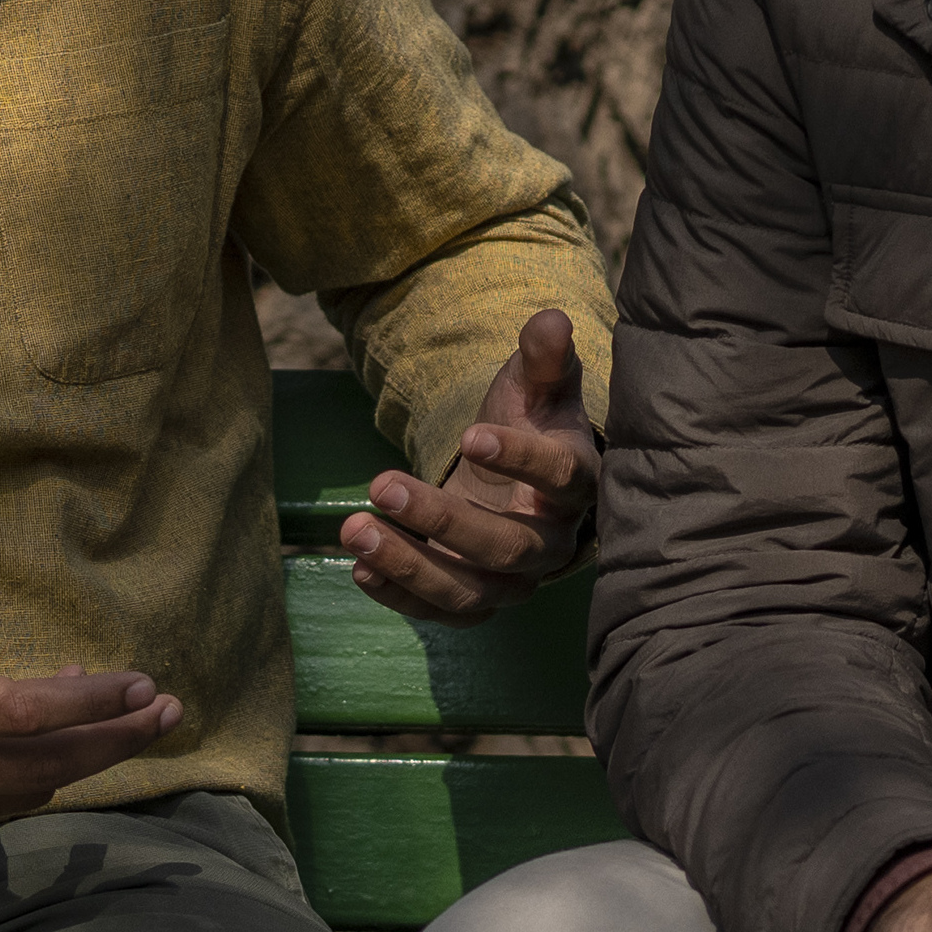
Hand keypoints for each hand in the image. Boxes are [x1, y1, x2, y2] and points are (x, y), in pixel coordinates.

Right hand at [0, 568, 181, 843]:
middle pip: (37, 769)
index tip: (140, 685)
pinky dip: (17, 771)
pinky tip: (19, 726)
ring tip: (122, 718)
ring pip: (17, 795)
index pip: (15, 714)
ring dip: (75, 761)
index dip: (87, 704)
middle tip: (168, 712)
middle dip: (111, 742)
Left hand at [340, 308, 594, 621]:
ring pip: (470, 589)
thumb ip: (543, 356)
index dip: (520, 459)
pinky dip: (400, 597)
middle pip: (505, 546)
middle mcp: (552, 541)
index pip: (560, 477)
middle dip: (442, 521)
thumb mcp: (536, 385)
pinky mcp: (480, 601)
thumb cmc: (530, 424)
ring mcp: (516, 580)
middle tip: (382, 485)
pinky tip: (359, 568)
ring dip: (409, 565)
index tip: (471, 436)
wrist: (519, 482)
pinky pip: (445, 612)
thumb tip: (551, 319)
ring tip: (354, 528)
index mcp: (577, 481)